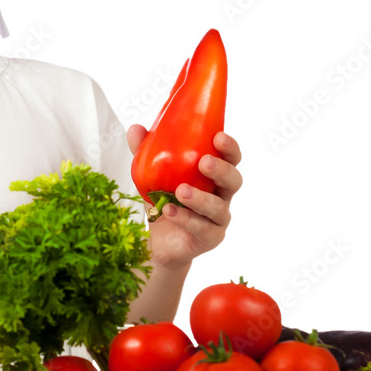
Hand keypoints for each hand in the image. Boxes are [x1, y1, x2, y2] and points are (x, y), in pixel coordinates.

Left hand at [126, 126, 242, 268]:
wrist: (159, 241)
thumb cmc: (163, 200)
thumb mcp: (151, 174)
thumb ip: (146, 152)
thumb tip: (135, 128)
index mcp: (213, 175)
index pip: (230, 158)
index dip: (229, 147)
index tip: (218, 136)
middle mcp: (221, 195)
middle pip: (234, 180)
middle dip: (222, 170)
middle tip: (204, 162)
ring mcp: (218, 219)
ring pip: (218, 208)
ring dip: (200, 198)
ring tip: (180, 191)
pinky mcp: (209, 238)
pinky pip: (202, 228)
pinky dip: (185, 218)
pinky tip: (168, 210)